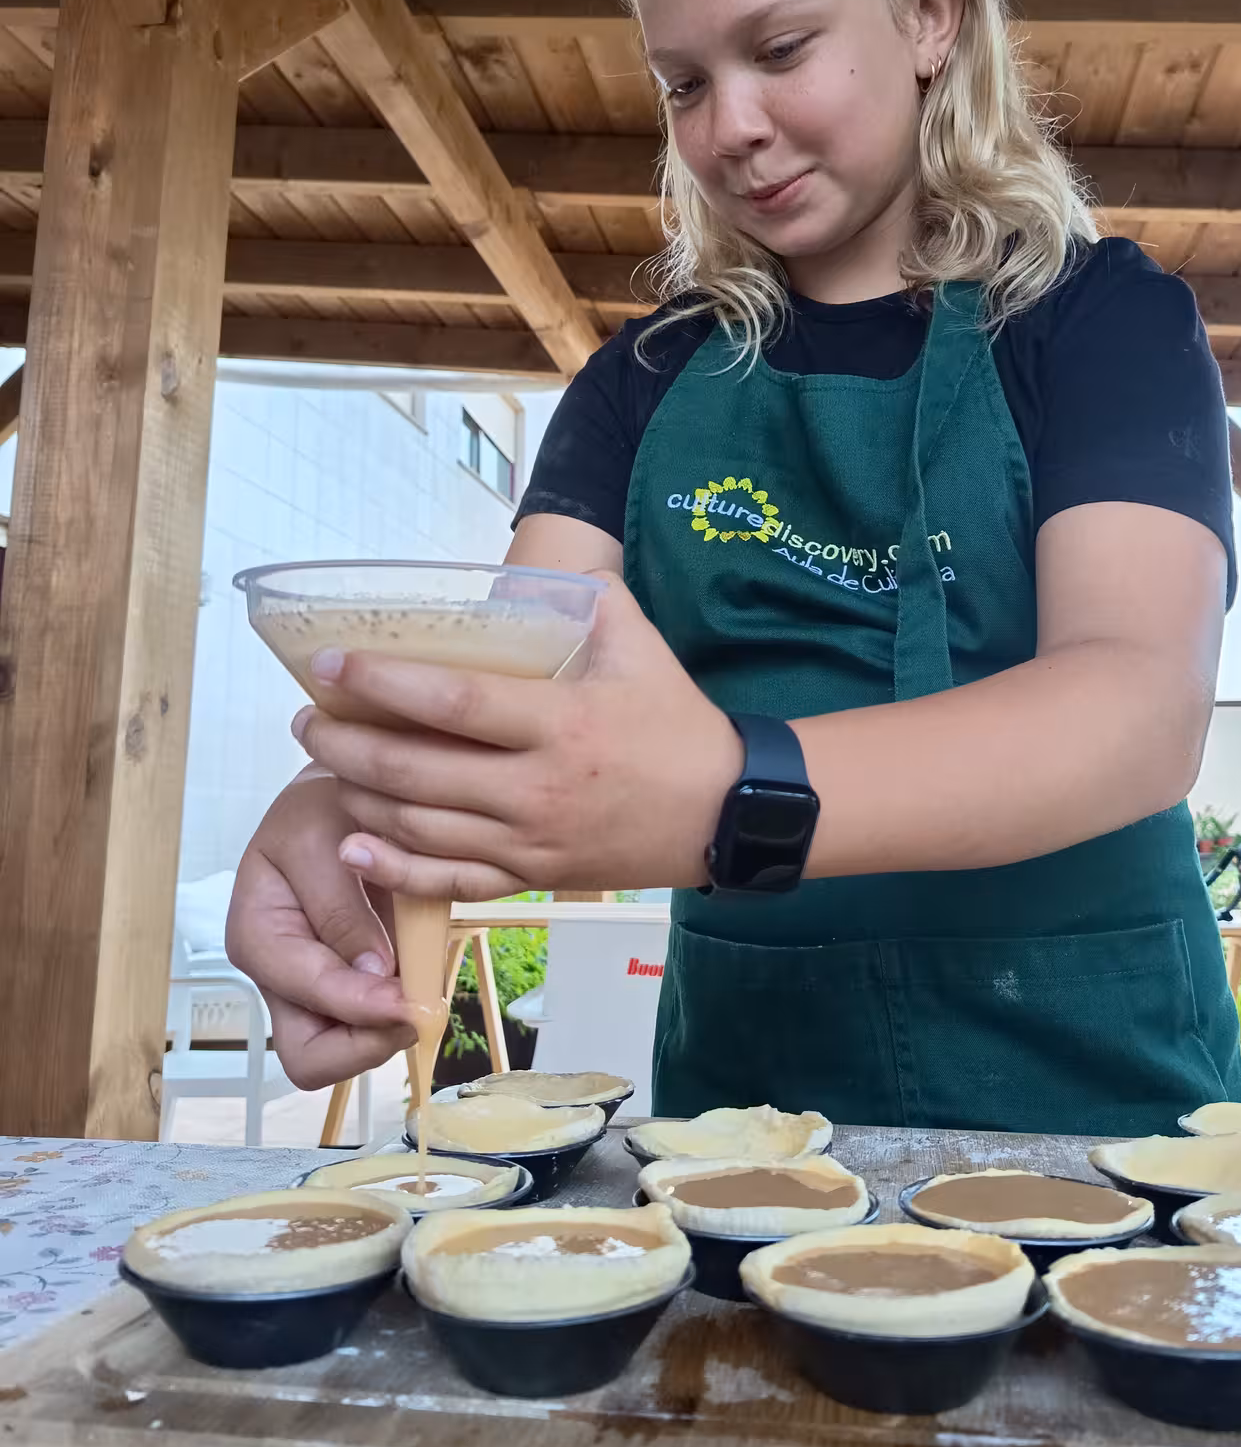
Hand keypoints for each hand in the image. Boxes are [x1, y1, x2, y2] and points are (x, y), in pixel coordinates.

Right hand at [226, 770, 417, 1088]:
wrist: (344, 801)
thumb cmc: (323, 810)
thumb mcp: (322, 837)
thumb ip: (339, 907)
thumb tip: (373, 974)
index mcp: (257, 934)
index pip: (305, 997)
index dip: (360, 1005)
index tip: (411, 998)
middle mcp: (277, 974)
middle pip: (310, 1057)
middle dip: (366, 1044)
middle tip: (418, 1010)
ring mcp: (310, 988)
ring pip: (342, 1053)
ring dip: (387, 1033)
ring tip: (424, 991)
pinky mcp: (347, 987)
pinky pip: (369, 1027)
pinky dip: (398, 1014)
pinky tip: (422, 979)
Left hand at [290, 574, 742, 899]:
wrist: (727, 813)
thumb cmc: (678, 723)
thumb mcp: (639, 645)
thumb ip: (590, 597)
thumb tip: (539, 565)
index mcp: (560, 724)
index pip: (453, 704)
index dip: (384, 684)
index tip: (332, 665)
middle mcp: (537, 789)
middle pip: (418, 772)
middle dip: (348, 745)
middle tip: (307, 720)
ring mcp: (532, 842)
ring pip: (422, 828)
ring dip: (361, 798)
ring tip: (326, 766)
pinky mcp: (535, 879)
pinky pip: (452, 881)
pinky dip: (396, 869)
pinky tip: (354, 848)